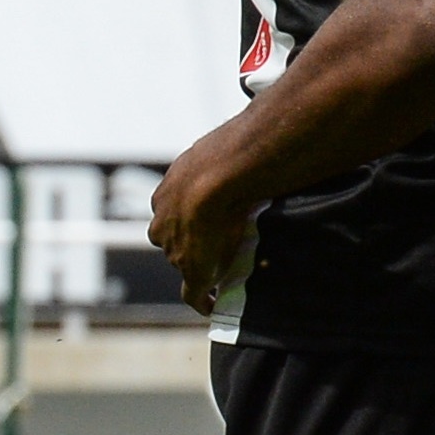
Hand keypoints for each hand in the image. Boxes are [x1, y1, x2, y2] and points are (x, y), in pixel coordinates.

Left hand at [144, 140, 256, 316]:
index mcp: (167, 194)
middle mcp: (164, 222)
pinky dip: (201, 300)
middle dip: (190, 244)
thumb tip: (269, 129)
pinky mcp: (191, 270)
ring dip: (198, 267)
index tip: (207, 221)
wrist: (217, 178)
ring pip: (182, 262)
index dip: (189, 218)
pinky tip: (212, 306)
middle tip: (217, 247)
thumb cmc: (226, 156)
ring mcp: (176, 249)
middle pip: (173, 240)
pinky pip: (192, 293)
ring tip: (221, 272)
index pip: (173, 212)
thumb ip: (237, 147)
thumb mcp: (224, 147)